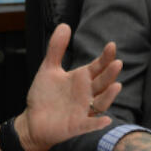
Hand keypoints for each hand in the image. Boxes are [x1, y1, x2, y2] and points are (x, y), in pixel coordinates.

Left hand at [15, 23, 122, 150]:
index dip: (105, 57)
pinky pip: (89, 124)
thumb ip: (57, 48)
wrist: (32, 121)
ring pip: (101, 103)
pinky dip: (97, 123)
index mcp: (81, 79)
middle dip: (110, 74)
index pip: (98, 67)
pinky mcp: (76, 126)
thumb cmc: (44, 95)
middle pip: (102, 83)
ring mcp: (83, 110)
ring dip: (109, 96)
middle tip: (117, 63)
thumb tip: (65, 25)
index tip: (111, 46)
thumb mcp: (49, 69)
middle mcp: (86, 94)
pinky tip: (105, 119)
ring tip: (116, 85)